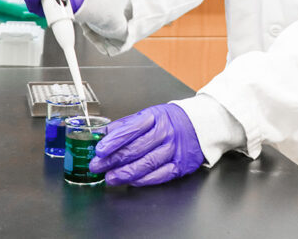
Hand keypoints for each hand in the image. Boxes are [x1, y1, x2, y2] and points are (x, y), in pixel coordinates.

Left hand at [89, 104, 203, 185]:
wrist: (200, 125)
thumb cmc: (171, 120)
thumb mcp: (149, 115)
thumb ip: (126, 125)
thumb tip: (102, 134)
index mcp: (155, 118)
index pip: (130, 130)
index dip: (113, 141)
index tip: (99, 150)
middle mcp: (165, 134)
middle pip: (135, 149)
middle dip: (113, 159)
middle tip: (97, 166)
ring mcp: (173, 150)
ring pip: (146, 164)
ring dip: (125, 173)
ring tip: (110, 178)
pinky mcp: (180, 165)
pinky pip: (160, 175)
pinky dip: (144, 180)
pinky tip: (131, 181)